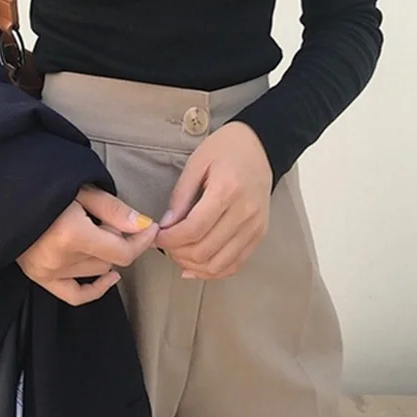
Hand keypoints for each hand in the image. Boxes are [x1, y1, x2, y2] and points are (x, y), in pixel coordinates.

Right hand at [17, 186, 157, 305]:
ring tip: (93, 229)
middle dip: (118, 239)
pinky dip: (94, 288)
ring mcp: (47, 271)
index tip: (151, 229)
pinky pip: (74, 294)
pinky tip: (109, 277)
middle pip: (110, 259)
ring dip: (103, 253)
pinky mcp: (38, 276)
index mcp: (72, 235)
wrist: (7, 190)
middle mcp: (60, 259)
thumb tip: (143, 226)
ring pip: (96, 270)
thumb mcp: (82, 189)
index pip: (122, 252)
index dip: (142, 241)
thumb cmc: (44, 183)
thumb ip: (114, 210)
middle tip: (108, 216)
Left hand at [155, 121, 271, 279]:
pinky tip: (196, 266)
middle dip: (177, 253)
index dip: (170, 239)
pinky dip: (214, 271)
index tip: (156, 236)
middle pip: (205, 250)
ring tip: (178, 254)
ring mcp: (255, 226)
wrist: (259, 145)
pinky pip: (236, 264)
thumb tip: (166, 225)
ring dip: (194, 265)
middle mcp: (245, 213)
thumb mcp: (196, 163)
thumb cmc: (225, 148)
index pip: (194, 229)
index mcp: (227, 190)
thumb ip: (180, 195)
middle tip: (164, 244)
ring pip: (220, 264)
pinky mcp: (260, 234)